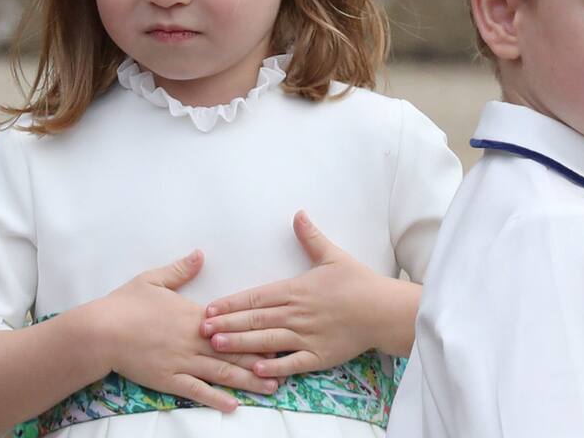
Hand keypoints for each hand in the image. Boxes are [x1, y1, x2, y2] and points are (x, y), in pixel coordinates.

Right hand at [90, 250, 278, 411]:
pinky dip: (216, 399)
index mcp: (194, 316)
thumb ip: (181, 269)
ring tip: (272, 387)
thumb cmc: (125, 304)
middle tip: (288, 366)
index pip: (233, 325)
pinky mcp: (168, 380)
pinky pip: (196, 391)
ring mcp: (182, 362)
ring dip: (248, 381)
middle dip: (262, 359)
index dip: (257, 331)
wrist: (100, 331)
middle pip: (234, 351)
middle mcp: (194, 340)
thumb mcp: (154, 279)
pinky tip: (233, 405)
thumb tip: (200, 254)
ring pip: (221, 373)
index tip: (280, 333)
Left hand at [201, 212, 418, 377]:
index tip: (210, 308)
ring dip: (241, 344)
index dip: (231, 303)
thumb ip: (311, 237)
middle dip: (226, 324)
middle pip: (255, 319)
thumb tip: (298, 214)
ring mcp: (306, 336)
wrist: (383, 310)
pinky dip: (273, 367)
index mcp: (296, 290)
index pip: (256, 297)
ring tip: (217, 346)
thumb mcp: (333, 256)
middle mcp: (297, 314)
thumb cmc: (358, 282)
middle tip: (200, 329)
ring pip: (267, 341)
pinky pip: (292, 363)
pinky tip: (256, 369)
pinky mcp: (319, 356)